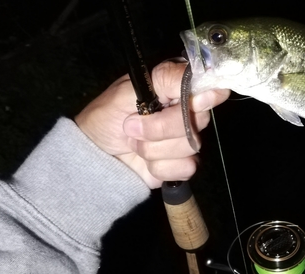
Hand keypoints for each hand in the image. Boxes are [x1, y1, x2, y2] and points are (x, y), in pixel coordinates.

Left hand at [74, 60, 229, 188]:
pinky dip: (160, 167)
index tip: (190, 103)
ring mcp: (186, 138)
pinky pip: (186, 167)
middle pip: (199, 120)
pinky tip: (147, 162)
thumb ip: (165, 79)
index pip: (208, 87)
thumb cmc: (106, 119)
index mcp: (176, 87)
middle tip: (132, 126)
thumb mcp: (127, 91)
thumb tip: (198, 75)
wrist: (96, 156)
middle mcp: (187, 111)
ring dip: (154, 149)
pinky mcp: (183, 163)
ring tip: (135, 143)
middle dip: (160, 128)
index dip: (204, 97)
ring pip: (190, 146)